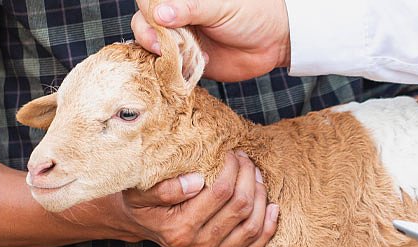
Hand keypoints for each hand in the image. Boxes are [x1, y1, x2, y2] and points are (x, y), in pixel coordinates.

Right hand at [66, 151, 278, 246]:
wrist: (140, 224)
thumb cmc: (142, 201)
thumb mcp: (141, 190)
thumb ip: (165, 188)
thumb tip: (197, 181)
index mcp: (178, 230)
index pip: (221, 192)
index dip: (232, 168)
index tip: (230, 153)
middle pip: (241, 207)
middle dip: (248, 177)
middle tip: (245, 160)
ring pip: (252, 226)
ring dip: (261, 197)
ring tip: (255, 176)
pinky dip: (268, 228)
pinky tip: (272, 207)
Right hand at [131, 0, 290, 81]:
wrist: (274, 42)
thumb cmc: (251, 13)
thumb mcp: (220, 6)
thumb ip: (190, 8)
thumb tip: (160, 13)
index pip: (149, 1)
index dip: (150, 12)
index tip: (160, 21)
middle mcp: (176, 16)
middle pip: (143, 24)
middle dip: (149, 36)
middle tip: (163, 46)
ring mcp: (179, 39)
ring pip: (150, 47)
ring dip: (160, 54)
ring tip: (180, 57)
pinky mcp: (186, 62)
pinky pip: (166, 67)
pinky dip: (170, 70)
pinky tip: (187, 67)